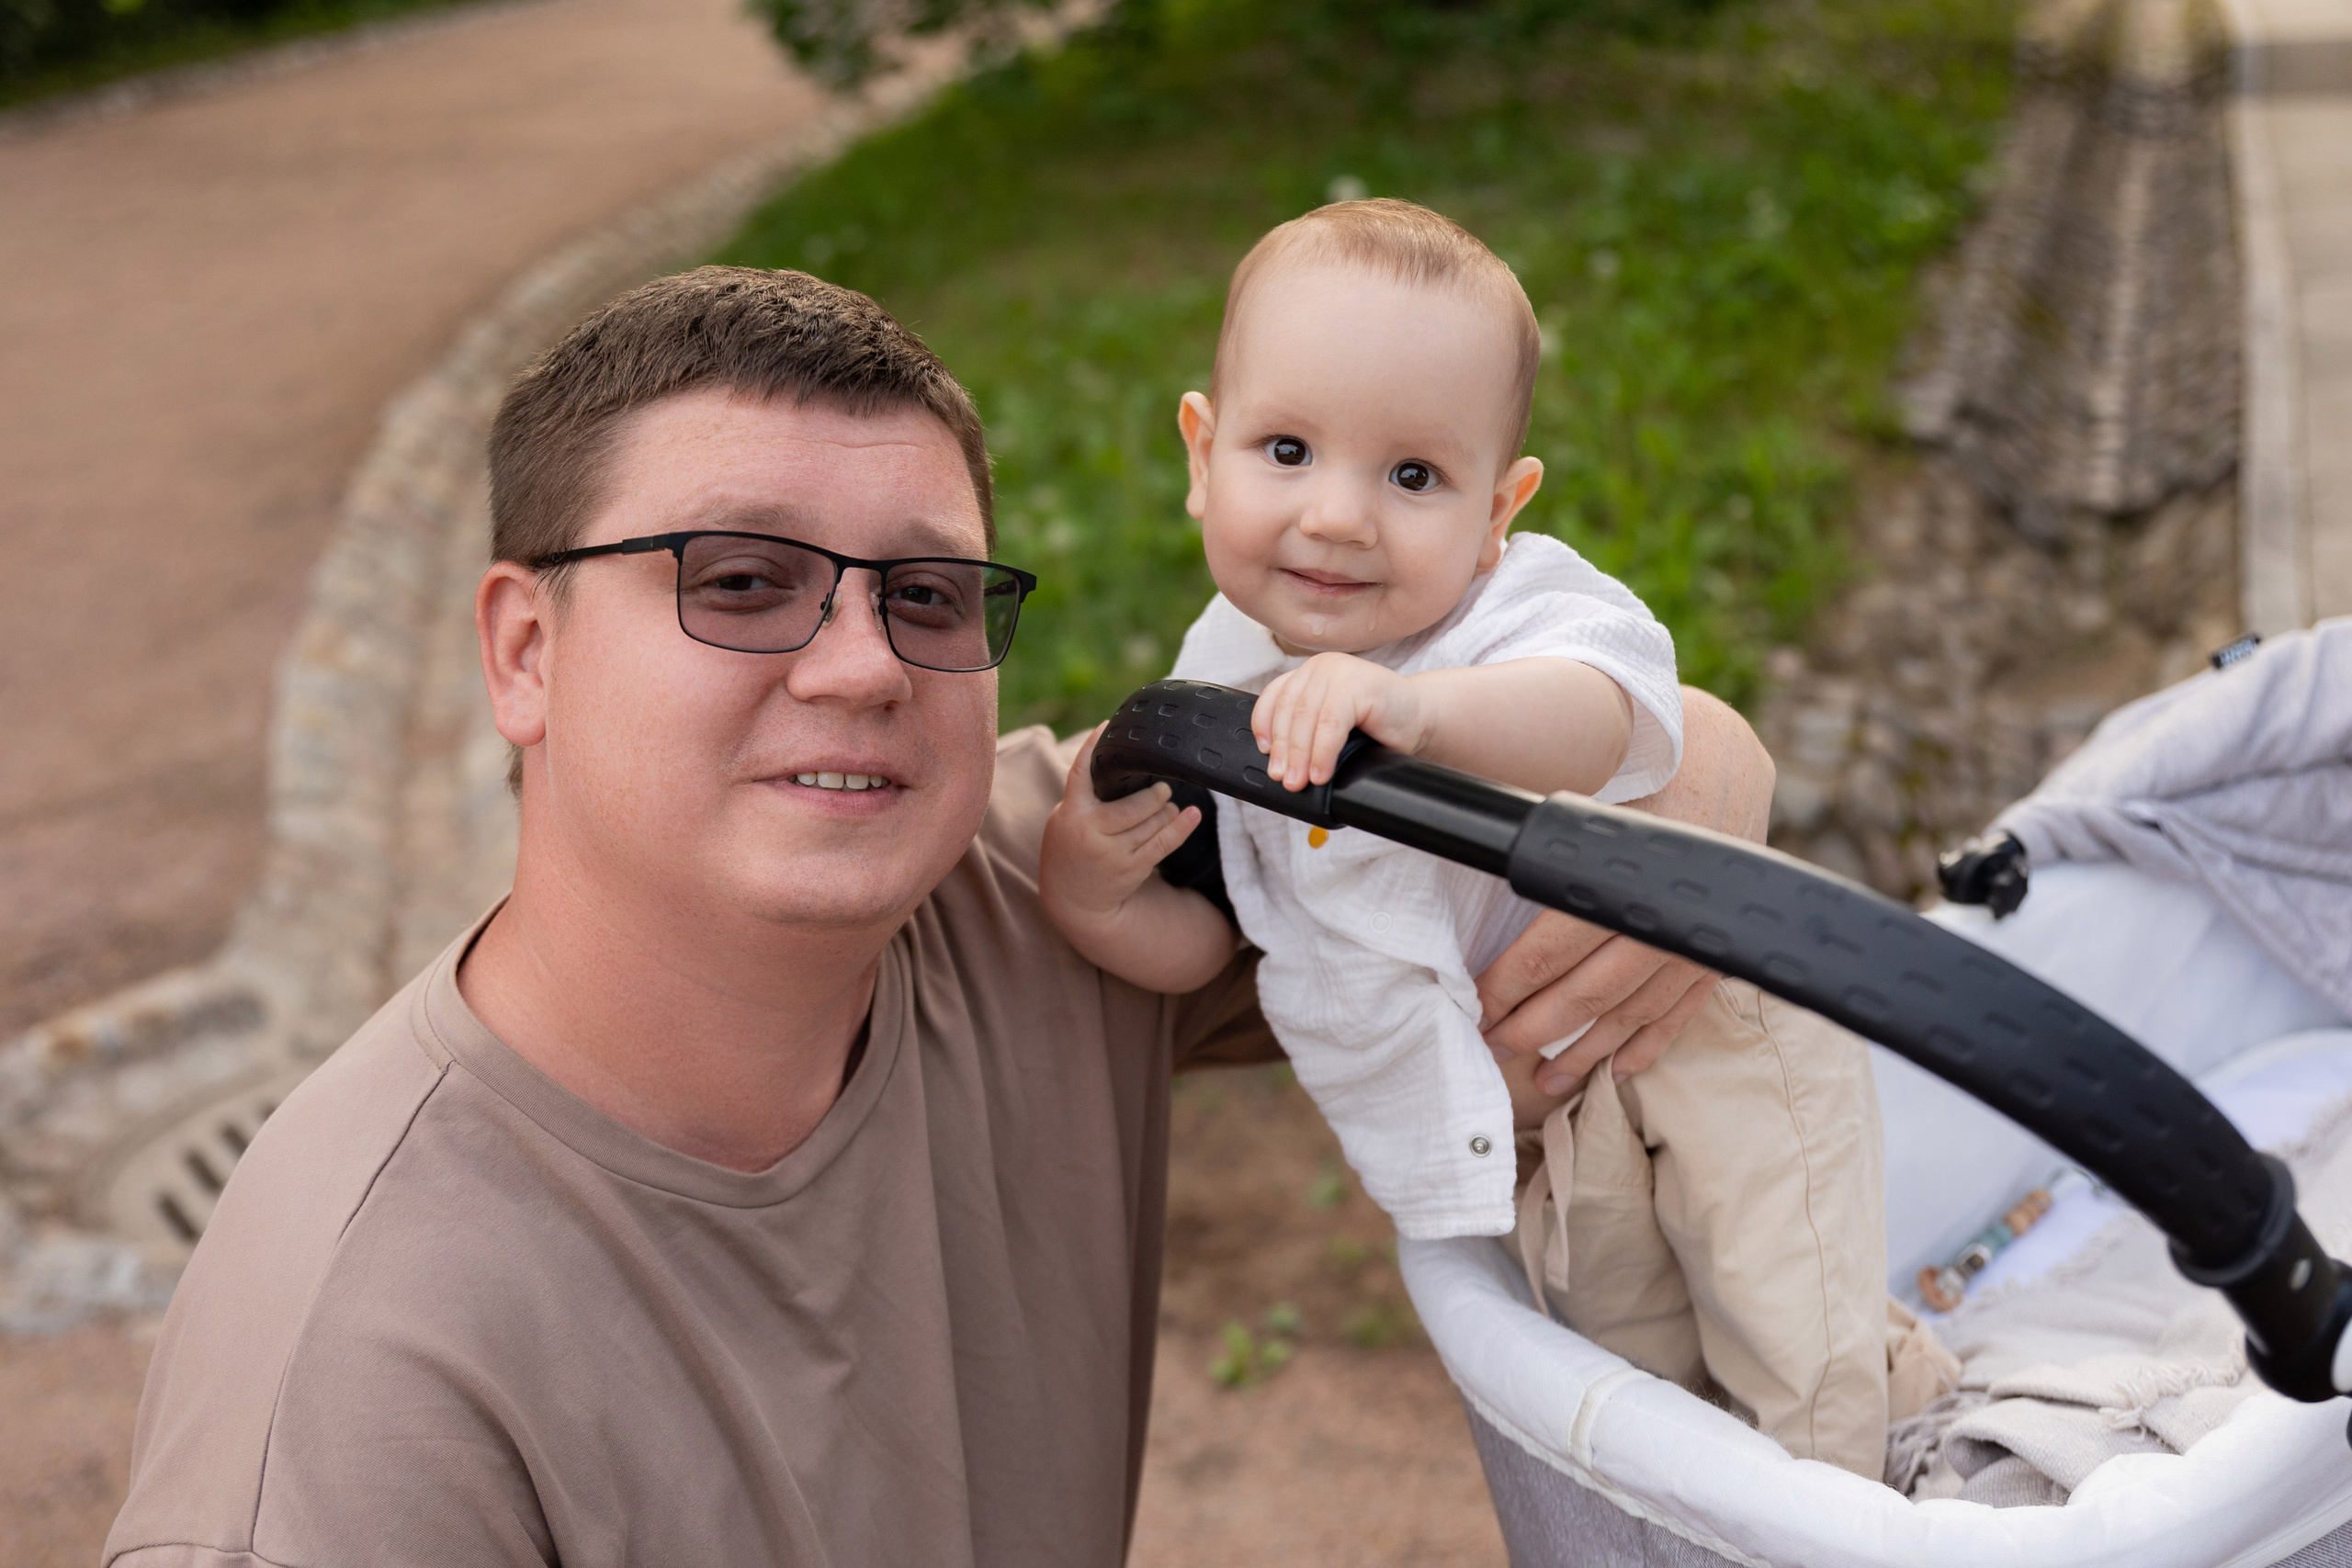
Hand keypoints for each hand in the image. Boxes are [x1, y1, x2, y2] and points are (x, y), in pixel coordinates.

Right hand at [1039, 724, 1203, 920]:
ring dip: (1166, 810)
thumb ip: (1086, 794)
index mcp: (1071, 813)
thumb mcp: (1066, 817)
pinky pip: (1163, 843)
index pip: (1081, 773)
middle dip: (1154, 794)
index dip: (1093, 748)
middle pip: (1133, 804)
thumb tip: (1119, 759)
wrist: (1070, 898)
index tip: (1106, 726)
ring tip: (1168, 806)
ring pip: (1151, 823)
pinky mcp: (1132, 867)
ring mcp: (1113, 852)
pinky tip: (1191, 815)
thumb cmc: (1072, 846)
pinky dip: (1180, 827)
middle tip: (1162, 788)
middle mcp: (1092, 831)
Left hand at [1253, 653, 1423, 790]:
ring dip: (1301, 756)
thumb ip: (1307, 729)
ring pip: (1307, 719)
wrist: (1422, 719)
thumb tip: (1280, 763)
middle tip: (1284, 779)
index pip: (1274, 697)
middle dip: (1285, 750)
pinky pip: (1330, 725)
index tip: (1266, 754)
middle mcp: (1321, 667)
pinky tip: (1322, 773)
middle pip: (1289, 712)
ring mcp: (1340, 672)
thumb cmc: (1378, 725)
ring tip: (1300, 781)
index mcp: (1310, 673)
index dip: (1265, 727)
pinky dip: (1323, 753)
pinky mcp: (1358, 685)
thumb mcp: (1331, 723)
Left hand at [1472, 687, 1771, 1102]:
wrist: (1723, 757)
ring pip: (1632, 1012)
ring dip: (1587, 1050)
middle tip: (1494, 1046)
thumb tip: (1468, 844)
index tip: (1476, 1008)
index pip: (1552, 948)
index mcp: (1623, 875)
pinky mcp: (1718, 953)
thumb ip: (1535, 833)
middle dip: (1536, 1027)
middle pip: (1589, 991)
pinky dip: (1648, 1043)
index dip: (1509, 984)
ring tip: (1547, 1081)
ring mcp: (1697, 943)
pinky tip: (1619, 1070)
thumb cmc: (1638, 768)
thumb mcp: (1580, 793)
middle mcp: (1663, 918)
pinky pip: (1680, 1011)